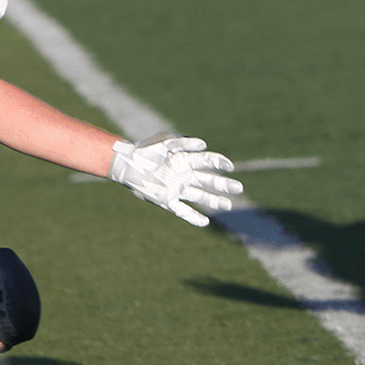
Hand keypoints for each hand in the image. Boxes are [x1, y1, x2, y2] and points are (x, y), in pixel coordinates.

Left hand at [108, 134, 242, 226]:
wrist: (126, 164)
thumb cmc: (145, 149)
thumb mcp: (165, 142)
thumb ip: (183, 143)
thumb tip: (204, 145)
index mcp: (185, 160)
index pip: (207, 162)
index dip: (220, 163)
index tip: (230, 167)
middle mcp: (184, 175)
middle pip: (208, 181)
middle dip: (223, 185)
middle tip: (238, 188)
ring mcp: (176, 188)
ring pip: (199, 196)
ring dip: (214, 200)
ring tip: (228, 204)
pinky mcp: (166, 200)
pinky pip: (182, 210)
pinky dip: (193, 217)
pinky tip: (205, 222)